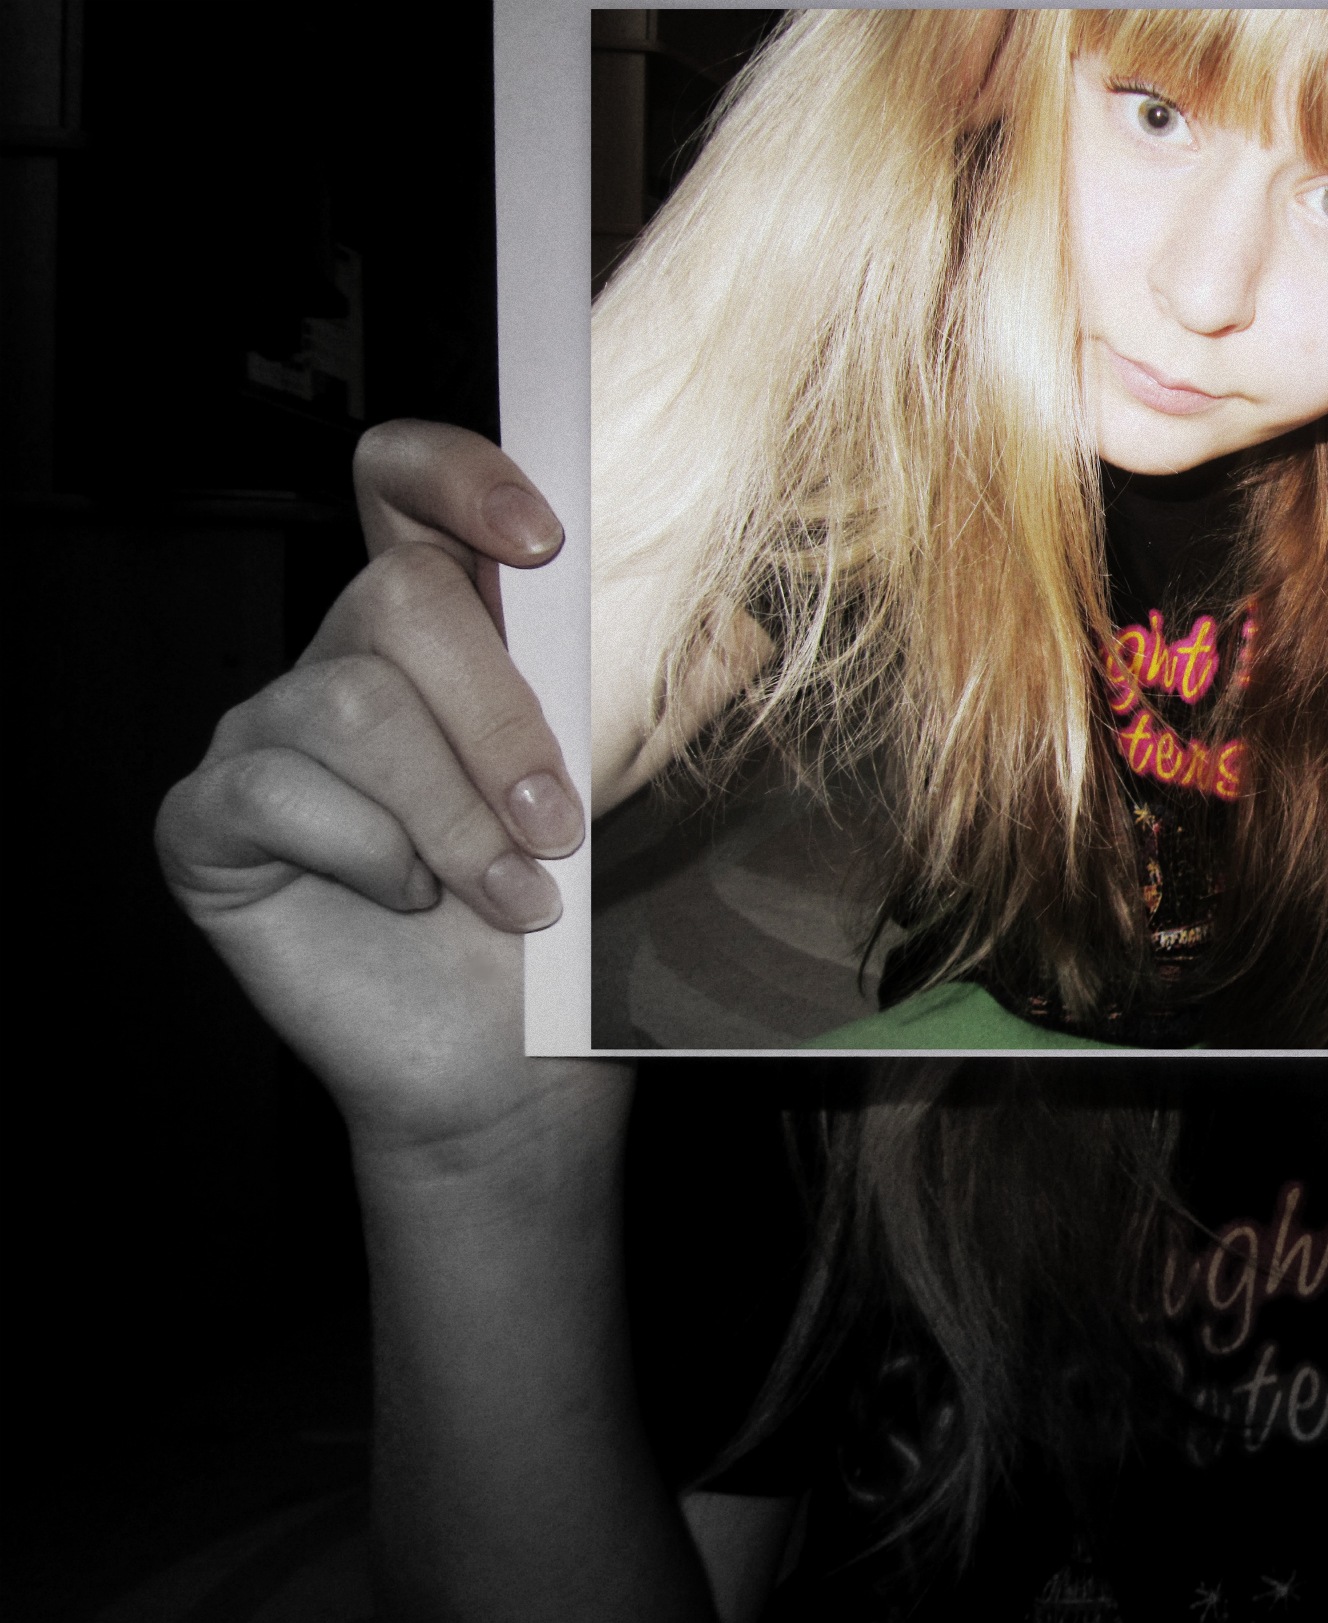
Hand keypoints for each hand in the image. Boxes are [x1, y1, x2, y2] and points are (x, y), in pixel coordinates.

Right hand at [156, 421, 618, 1161]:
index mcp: (442, 627)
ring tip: (514, 895)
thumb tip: (732, 625)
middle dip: (498, 718)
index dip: (457, 475)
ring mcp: (264, 734)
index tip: (540, 539)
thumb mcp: (638, 780)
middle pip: (392, 596)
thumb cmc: (572, 913)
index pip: (405, 482)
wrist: (522, 1055)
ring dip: (455, 814)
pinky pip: (277, 792)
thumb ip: (669, 684)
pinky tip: (406, 901)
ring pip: (351, 707)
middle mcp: (341, 660)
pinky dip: (372, 856)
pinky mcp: (208, 819)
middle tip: (557, 823)